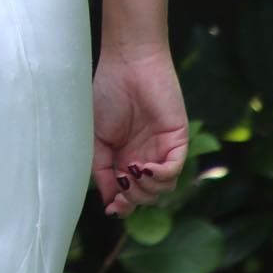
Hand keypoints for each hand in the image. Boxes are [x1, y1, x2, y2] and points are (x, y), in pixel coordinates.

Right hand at [92, 43, 188, 219]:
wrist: (127, 64)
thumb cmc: (107, 92)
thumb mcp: (95, 136)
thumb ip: (101, 168)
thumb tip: (109, 202)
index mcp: (122, 156)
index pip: (128, 192)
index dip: (122, 205)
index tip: (112, 208)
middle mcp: (143, 156)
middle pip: (145, 196)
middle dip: (133, 200)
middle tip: (122, 188)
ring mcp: (161, 150)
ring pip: (162, 189)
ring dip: (146, 189)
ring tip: (131, 171)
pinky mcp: (177, 141)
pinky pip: (174, 170)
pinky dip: (159, 177)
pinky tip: (143, 168)